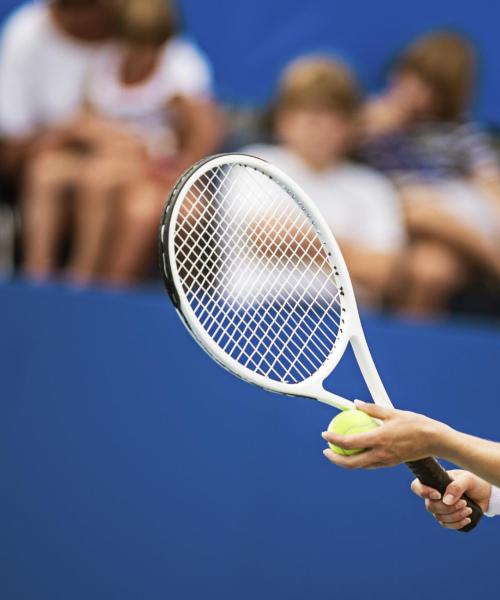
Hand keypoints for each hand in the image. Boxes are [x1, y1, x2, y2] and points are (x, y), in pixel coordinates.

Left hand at [321, 400, 447, 468]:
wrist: (435, 441)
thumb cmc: (415, 424)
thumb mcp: (392, 412)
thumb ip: (372, 409)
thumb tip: (356, 403)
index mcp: (379, 440)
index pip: (349, 442)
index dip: (334, 440)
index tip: (325, 434)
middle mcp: (380, 454)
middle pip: (351, 463)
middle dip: (335, 459)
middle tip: (326, 451)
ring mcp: (385, 461)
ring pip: (359, 466)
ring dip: (345, 461)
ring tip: (338, 452)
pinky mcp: (390, 463)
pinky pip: (370, 464)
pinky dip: (359, 460)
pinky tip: (356, 451)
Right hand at [411, 470, 490, 529]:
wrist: (484, 493)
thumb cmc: (473, 482)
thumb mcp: (466, 480)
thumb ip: (456, 487)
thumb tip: (445, 501)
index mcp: (433, 482)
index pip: (417, 487)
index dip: (423, 492)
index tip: (438, 495)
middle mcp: (433, 496)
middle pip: (430, 506)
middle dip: (447, 508)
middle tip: (463, 503)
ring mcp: (440, 508)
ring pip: (439, 517)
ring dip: (455, 516)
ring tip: (468, 509)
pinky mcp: (448, 518)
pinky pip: (447, 525)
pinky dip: (457, 524)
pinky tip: (467, 519)